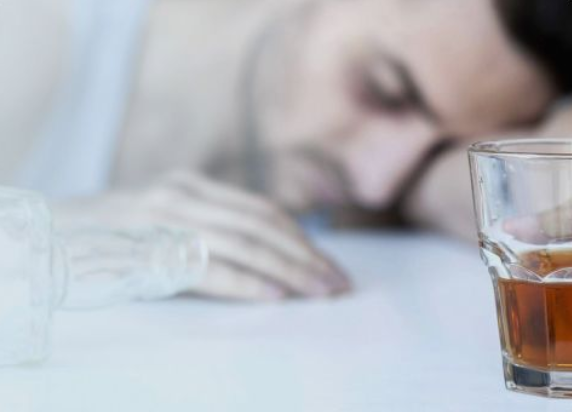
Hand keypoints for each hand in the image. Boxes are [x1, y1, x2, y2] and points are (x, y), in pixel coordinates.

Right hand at [54, 171, 350, 301]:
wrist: (49, 234)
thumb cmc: (114, 233)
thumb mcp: (166, 215)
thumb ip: (209, 226)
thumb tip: (266, 254)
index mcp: (192, 186)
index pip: (261, 211)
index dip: (301, 237)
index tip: (328, 262)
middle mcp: (184, 197)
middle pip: (261, 226)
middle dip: (306, 256)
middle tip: (338, 282)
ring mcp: (164, 220)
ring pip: (242, 243)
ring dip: (287, 269)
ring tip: (319, 291)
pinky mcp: (146, 250)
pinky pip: (204, 266)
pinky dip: (242, 281)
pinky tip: (272, 295)